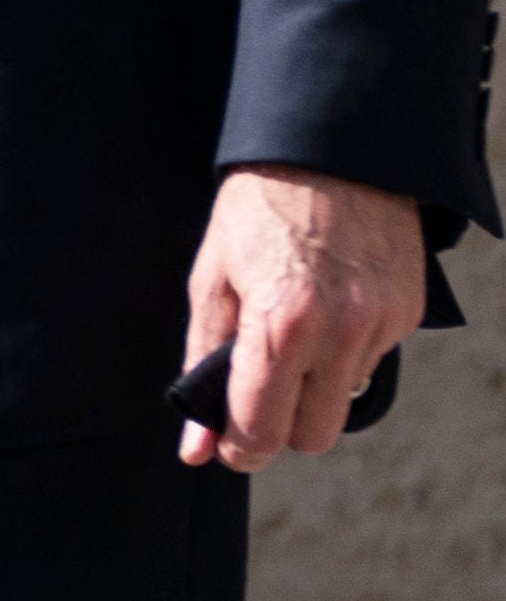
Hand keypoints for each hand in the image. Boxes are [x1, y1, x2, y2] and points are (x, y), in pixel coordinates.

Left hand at [178, 163, 422, 468]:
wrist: (328, 151)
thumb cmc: (255, 212)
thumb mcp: (211, 279)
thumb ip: (202, 364)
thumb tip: (193, 444)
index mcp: (279, 324)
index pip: (263, 428)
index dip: (240, 448)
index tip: (227, 447)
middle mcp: (338, 332)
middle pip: (314, 435)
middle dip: (281, 427)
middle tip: (256, 396)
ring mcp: (381, 325)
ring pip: (343, 398)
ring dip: (315, 382)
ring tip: (293, 323)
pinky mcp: (407, 314)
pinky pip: (371, 360)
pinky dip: (345, 350)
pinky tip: (327, 304)